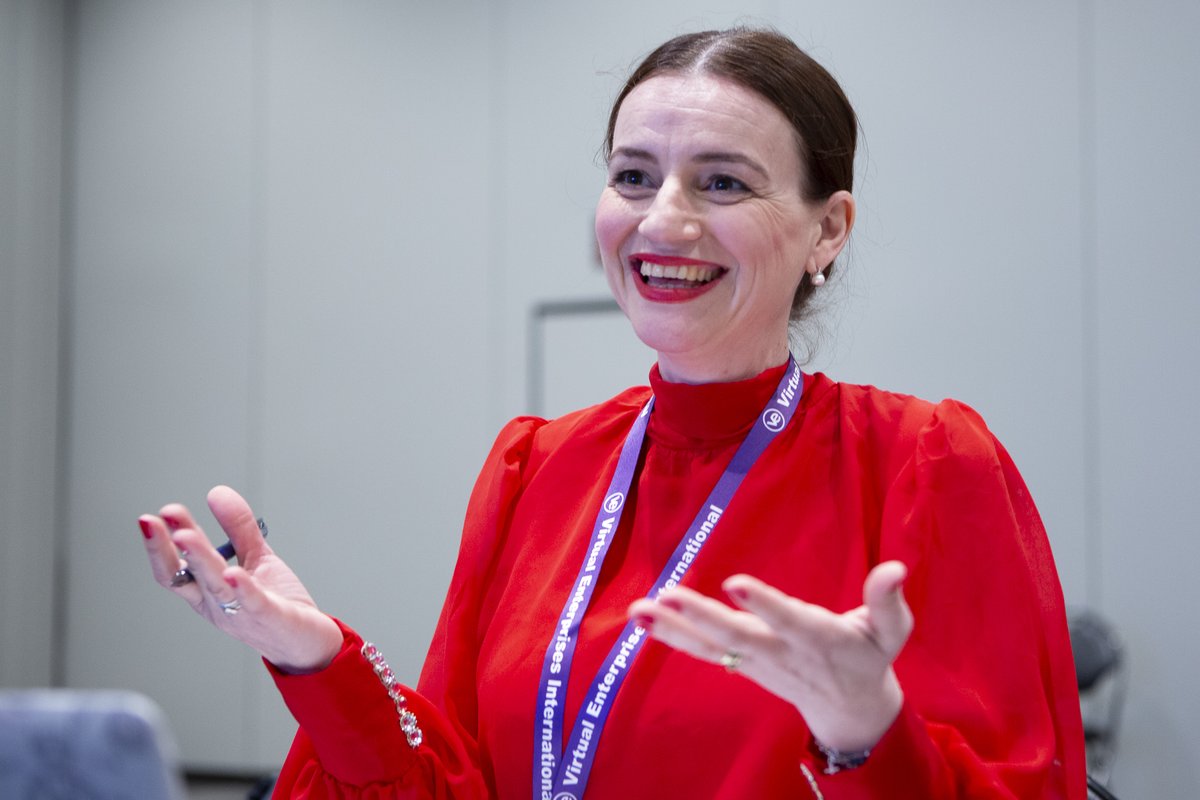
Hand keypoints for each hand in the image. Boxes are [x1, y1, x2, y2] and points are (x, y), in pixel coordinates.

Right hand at [139, 485, 342, 673]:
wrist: (306, 641)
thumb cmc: (276, 602)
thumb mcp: (255, 558)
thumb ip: (238, 527)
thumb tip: (216, 492)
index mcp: (207, 592)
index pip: (176, 569)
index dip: (160, 545)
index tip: (152, 517)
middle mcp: (217, 605)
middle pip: (189, 575)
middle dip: (170, 547)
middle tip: (158, 517)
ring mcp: (241, 613)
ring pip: (216, 586)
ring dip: (200, 560)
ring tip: (185, 535)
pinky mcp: (269, 617)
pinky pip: (252, 603)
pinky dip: (242, 588)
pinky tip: (233, 572)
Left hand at [627, 561, 911, 751]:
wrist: (849, 708)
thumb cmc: (869, 656)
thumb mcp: (891, 632)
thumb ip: (888, 601)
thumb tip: (894, 568)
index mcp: (820, 638)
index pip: (790, 620)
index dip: (764, 604)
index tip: (735, 583)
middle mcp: (781, 652)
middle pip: (739, 636)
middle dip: (703, 618)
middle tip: (669, 596)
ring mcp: (757, 661)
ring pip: (713, 647)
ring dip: (674, 629)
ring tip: (639, 610)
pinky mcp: (742, 664)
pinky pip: (704, 652)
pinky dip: (672, 638)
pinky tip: (640, 621)